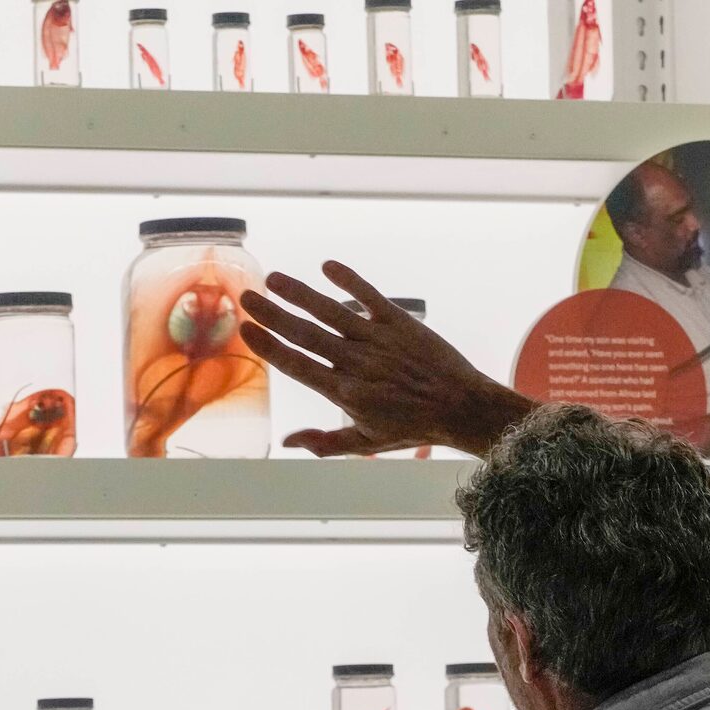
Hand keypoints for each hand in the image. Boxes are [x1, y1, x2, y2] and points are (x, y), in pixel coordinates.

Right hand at [241, 261, 534, 457]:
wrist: (462, 407)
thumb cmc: (414, 428)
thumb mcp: (367, 443)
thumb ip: (325, 442)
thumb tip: (287, 441)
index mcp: (345, 393)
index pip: (298, 366)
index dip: (270, 347)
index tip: (247, 330)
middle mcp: (357, 363)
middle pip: (306, 335)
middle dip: (273, 315)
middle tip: (247, 297)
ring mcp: (378, 339)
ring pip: (331, 312)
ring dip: (300, 293)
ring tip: (273, 279)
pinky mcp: (400, 322)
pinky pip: (370, 296)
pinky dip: (349, 280)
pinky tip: (327, 266)